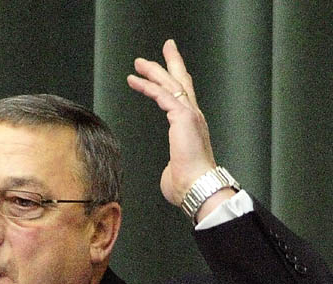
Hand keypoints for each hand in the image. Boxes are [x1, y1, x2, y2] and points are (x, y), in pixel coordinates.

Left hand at [127, 39, 230, 214]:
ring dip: (155, 70)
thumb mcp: (174, 171)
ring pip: (171, 84)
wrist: (197, 188)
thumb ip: (170, 166)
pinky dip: (148, 86)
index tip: (164, 74)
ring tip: (139, 63)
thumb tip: (169, 172)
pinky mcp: (183, 117)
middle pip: (182, 82)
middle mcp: (193, 117)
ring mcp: (190, 115)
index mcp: (192, 128)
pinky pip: (162, 95)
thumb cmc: (187, 185)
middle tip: (166, 47)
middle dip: (172, 63)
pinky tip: (135, 80)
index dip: (172, 84)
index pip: (182, 100)